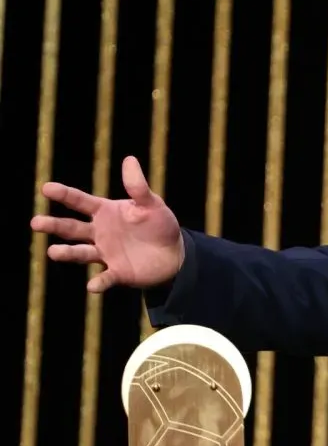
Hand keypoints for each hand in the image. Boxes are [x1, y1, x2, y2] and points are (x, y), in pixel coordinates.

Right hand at [30, 156, 183, 292]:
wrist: (174, 254)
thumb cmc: (160, 225)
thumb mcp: (151, 204)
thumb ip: (138, 187)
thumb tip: (129, 159)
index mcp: (106, 213)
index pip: (81, 202)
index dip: (64, 194)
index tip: (46, 188)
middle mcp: (100, 233)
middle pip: (72, 228)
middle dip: (54, 225)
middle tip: (36, 222)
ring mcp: (105, 253)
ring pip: (81, 253)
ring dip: (67, 253)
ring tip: (53, 251)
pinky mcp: (117, 273)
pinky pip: (105, 278)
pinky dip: (99, 282)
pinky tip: (92, 286)